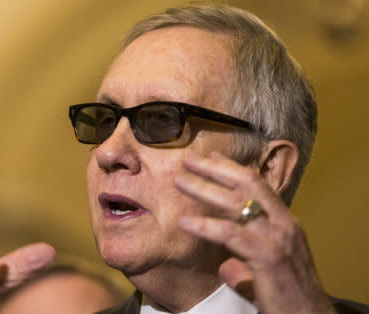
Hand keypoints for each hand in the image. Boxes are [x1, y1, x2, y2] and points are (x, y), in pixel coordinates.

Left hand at [174, 152, 334, 313]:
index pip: (258, 186)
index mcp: (285, 223)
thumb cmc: (288, 297)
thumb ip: (247, 261)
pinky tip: (185, 223)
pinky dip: (205, 226)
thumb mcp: (268, 270)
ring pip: (238, 203)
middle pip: (248, 186)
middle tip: (189, 161)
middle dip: (216, 170)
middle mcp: (284, 225)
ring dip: (205, 189)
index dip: (233, 170)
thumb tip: (226, 266)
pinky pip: (230, 234)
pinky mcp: (268, 257)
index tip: (210, 158)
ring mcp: (277, 239)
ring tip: (180, 183)